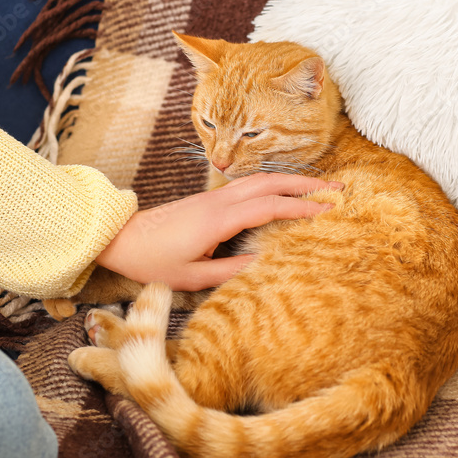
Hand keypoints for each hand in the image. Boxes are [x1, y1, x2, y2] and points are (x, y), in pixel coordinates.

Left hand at [96, 172, 342, 290]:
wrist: (119, 238)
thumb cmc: (151, 261)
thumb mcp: (191, 277)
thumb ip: (230, 272)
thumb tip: (266, 264)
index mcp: (217, 220)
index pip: (269, 207)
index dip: (301, 208)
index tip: (328, 210)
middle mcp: (219, 201)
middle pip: (270, 182)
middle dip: (306, 183)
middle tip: (338, 188)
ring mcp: (214, 196)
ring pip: (260, 180)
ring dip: (292, 180)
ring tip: (320, 187)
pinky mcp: (210, 199)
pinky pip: (250, 186)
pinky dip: (275, 185)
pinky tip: (286, 193)